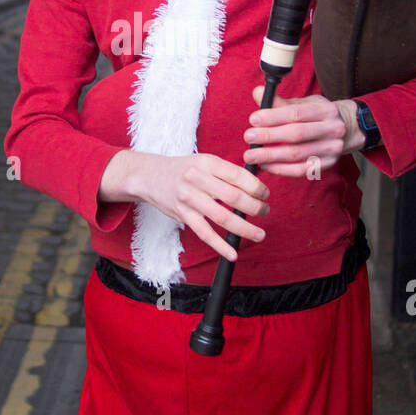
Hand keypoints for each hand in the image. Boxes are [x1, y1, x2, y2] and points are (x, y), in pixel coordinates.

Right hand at [100, 150, 270, 263]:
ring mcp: (189, 198)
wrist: (149, 175)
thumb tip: (256, 187)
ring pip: (222, 217)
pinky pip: (205, 233)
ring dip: (244, 228)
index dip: (257, 187)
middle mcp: (198, 179)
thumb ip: (227, 172)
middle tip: (265, 212)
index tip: (265, 195)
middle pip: (234, 197)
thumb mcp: (204, 161)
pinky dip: (220, 245)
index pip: (239, 176)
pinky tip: (233, 253)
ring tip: (259, 234)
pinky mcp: (182, 214)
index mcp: (208, 162)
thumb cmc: (184, 169)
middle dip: (255, 207)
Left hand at [243, 87, 364, 176]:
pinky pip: (300, 170)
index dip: (273, 116)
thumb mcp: (304, 103)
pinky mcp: (327, 165)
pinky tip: (265, 165)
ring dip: (271, 156)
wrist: (346, 130)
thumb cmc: (317, 115)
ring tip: (251, 155)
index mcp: (325, 110)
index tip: (253, 119)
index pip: (296, 113)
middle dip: (269, 137)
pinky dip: (280, 169)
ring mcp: (332, 149)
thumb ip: (280, 101)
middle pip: (296, 134)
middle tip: (248, 138)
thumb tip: (257, 92)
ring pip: (297, 155)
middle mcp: (332, 130)